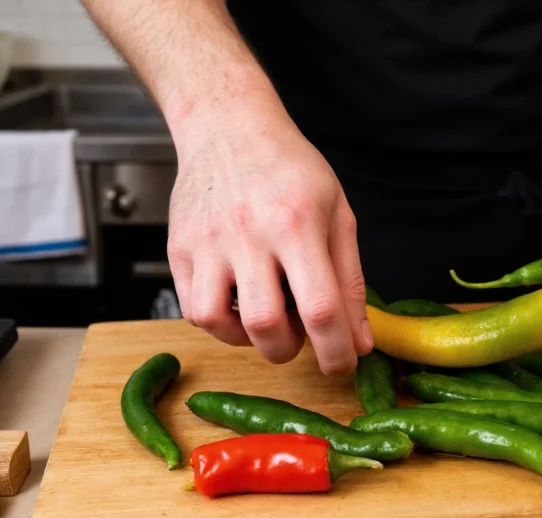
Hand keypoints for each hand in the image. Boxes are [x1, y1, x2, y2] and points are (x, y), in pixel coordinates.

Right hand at [166, 101, 372, 373]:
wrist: (229, 126)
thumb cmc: (291, 169)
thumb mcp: (338, 215)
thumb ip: (350, 282)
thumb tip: (360, 342)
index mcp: (297, 224)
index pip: (320, 307)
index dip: (335, 351)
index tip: (342, 365)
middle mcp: (248, 234)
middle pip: (266, 325)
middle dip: (290, 350)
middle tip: (302, 335)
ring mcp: (207, 242)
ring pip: (218, 323)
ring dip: (249, 340)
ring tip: (268, 317)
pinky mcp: (178, 248)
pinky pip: (192, 309)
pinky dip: (220, 322)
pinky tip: (240, 302)